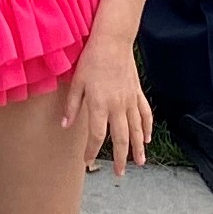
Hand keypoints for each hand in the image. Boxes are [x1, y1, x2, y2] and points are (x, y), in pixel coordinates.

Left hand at [61, 33, 151, 175]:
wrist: (113, 40)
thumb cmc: (92, 59)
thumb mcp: (77, 82)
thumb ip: (72, 105)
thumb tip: (65, 125)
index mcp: (99, 105)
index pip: (97, 136)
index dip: (92, 151)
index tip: (88, 161)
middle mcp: (117, 106)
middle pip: (121, 138)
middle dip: (121, 158)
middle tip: (120, 173)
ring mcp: (130, 100)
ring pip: (136, 129)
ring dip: (138, 148)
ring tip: (140, 163)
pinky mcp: (137, 91)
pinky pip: (145, 113)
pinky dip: (147, 127)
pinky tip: (146, 138)